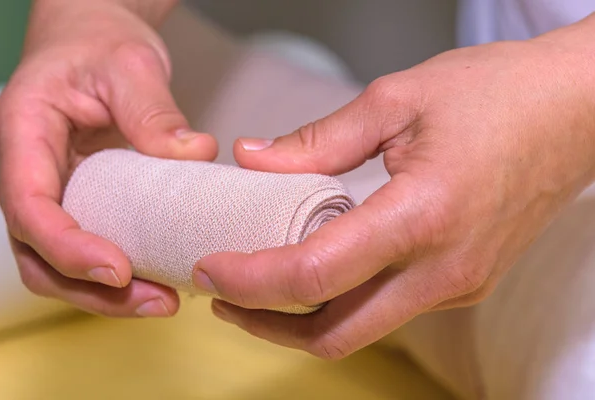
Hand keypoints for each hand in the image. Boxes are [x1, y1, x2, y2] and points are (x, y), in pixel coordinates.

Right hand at [0, 0, 216, 317]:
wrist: (93, 41)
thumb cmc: (99, 45)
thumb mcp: (129, 65)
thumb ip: (154, 110)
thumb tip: (194, 155)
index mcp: (22, 133)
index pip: (27, 204)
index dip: (66, 246)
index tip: (117, 269)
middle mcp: (27, 172)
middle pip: (38, 253)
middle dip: (91, 289)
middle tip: (155, 300)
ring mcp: (51, 192)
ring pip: (58, 264)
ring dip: (106, 294)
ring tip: (162, 301)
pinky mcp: (80, 201)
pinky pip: (87, 248)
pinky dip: (118, 274)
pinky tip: (158, 278)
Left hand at [193, 19, 594, 357]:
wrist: (577, 111)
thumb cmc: (498, 94)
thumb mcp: (397, 99)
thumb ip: (317, 140)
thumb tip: (253, 158)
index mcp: (423, 216)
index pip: (314, 275)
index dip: (250, 279)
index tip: (211, 264)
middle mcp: (442, 269)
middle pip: (334, 333)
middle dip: (266, 324)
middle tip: (223, 293)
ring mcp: (457, 285)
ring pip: (361, 330)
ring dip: (302, 318)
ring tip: (259, 284)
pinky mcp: (463, 283)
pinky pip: (388, 310)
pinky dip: (341, 301)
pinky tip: (317, 269)